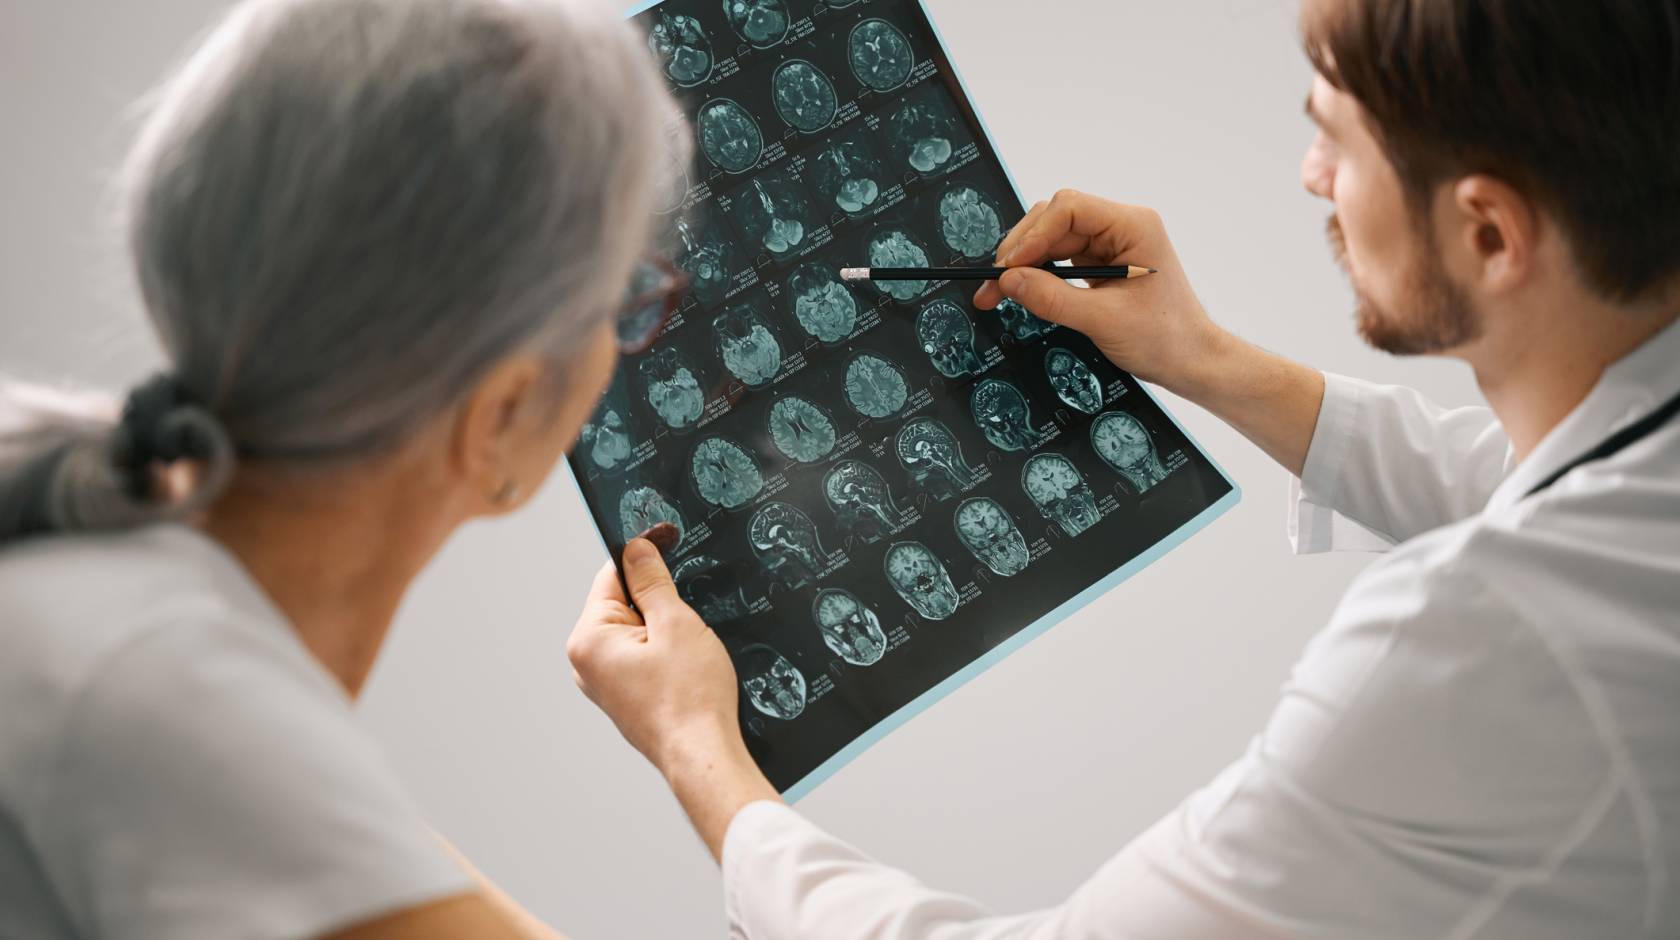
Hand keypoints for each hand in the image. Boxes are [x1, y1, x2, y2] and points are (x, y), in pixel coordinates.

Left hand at [567, 531, 781, 859]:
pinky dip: (664, 648)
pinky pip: (641, 655)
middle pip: (623, 602)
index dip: (645, 554)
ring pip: (636, 629)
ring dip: (664, 624)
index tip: (670, 536)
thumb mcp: (676, 623)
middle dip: (657, 596)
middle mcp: (586, 662)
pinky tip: (688, 661)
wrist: (703, 755)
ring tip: (691, 643)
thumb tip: (637, 548)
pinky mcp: (625, 696)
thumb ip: (652, 581)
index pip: (612, 575)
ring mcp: (604, 683)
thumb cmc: (690, 698)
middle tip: (691, 606)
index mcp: (589, 639)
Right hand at [974, 189, 1228, 396]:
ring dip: (1024, 263)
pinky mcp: (1100, 263)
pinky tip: (1021, 291)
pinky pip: (1059, 258)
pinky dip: (1037, 274)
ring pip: (1052, 238)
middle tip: (994, 283)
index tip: (1009, 267)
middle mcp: (1121, 227)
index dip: (1033, 235)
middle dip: (1022, 249)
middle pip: (1055, 219)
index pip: (1069, 208)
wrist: (1190, 361)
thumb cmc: (1166, 338)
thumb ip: (1052, 298)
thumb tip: (1009, 281)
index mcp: (1134, 226)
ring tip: (998, 292)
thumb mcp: (1103, 320)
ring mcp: (1110, 244)